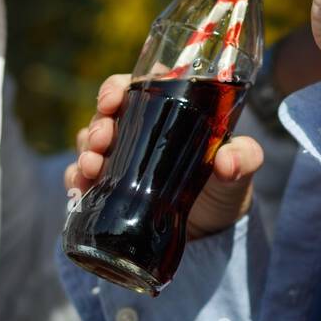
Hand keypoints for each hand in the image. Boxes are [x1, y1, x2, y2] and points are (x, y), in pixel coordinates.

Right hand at [65, 74, 265, 240]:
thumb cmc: (226, 187)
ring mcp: (122, 157)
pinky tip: (79, 188)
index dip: (118, 86)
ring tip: (91, 166)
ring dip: (84, 149)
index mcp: (171, 110)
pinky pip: (82, 175)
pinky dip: (76, 179)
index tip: (112, 100)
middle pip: (107, 111)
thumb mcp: (242, 169)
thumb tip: (227, 162)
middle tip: (101, 140)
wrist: (212, 235)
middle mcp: (141, 128)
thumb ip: (245, 158)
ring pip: (90, 140)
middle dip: (98, 122)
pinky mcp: (109, 186)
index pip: (138, 84)